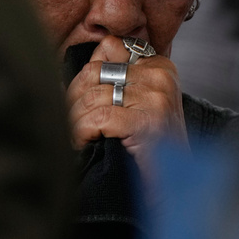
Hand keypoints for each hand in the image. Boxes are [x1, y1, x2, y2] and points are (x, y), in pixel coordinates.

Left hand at [66, 35, 187, 192]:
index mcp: (160, 66)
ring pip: (91, 97)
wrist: (174, 190)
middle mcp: (160, 76)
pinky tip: (82, 145)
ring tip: (75, 138)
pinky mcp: (147, 122)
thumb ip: (114, 82)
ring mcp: (156, 98)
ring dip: (74, 120)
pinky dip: (81, 133)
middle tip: (69, 122)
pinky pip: (97, 118)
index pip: (109, 48)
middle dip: (73, 99)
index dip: (86, 76)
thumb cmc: (151, 151)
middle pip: (95, 72)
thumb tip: (65, 79)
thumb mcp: (139, 106)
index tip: (80, 100)